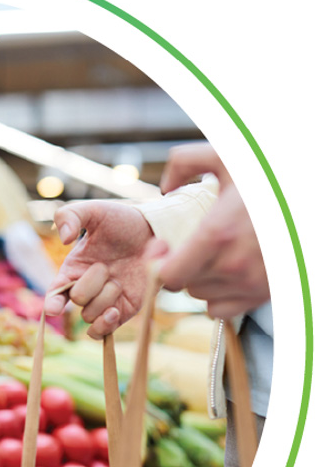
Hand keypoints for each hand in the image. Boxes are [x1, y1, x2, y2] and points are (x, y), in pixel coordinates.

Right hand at [43, 200, 158, 338]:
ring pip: (91, 316)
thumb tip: (64, 238)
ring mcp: (103, 302)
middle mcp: (85, 289)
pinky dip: (105, 325)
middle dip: (92, 284)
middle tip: (106, 266)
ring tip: (119, 280)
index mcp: (72, 270)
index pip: (54, 293)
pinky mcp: (122, 312)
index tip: (53, 308)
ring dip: (106, 298)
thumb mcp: (94, 211)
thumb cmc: (122, 221)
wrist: (155, 232)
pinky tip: (116, 311)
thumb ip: (70, 215)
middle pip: (78, 301)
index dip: (51, 303)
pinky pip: (104, 332)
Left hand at [157, 143, 269, 318]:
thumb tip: (166, 186)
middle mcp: (234, 265)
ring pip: (202, 296)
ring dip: (201, 280)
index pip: (168, 276)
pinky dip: (219, 296)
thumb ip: (185, 162)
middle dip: (182, 266)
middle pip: (184, 285)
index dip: (159, 264)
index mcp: (218, 235)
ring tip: (213, 254)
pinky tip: (226, 273)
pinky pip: (223, 310)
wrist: (314, 195)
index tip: (165, 248)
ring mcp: (252, 283)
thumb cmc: (272, 176)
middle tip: (193, 245)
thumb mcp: (228, 157)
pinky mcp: (266, 293)